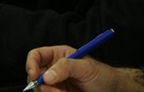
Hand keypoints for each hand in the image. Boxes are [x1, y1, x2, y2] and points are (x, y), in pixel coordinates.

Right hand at [25, 46, 143, 91]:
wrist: (113, 91)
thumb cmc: (103, 75)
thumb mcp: (86, 68)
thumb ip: (67, 67)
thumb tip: (46, 75)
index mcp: (59, 55)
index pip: (36, 55)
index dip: (31, 64)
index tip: (35, 76)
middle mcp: (54, 69)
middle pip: (34, 76)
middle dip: (41, 85)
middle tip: (56, 91)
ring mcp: (56, 84)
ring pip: (41, 90)